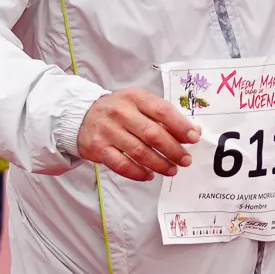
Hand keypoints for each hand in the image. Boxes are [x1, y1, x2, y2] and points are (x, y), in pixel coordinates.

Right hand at [77, 87, 200, 181]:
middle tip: (185, 159)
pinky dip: (138, 173)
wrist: (81, 116)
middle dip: (173, 149)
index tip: (194, 138)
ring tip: (172, 170)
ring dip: (159, 164)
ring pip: (139, 152)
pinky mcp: (98, 148)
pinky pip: (122, 165)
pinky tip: (149, 175)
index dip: (180, 126)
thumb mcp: (139, 104)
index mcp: (135, 97)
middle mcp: (120, 112)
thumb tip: (194, 131)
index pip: (162, 110)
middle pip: (152, 134)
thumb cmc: (118, 111)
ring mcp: (108, 130)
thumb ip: (165, 117)